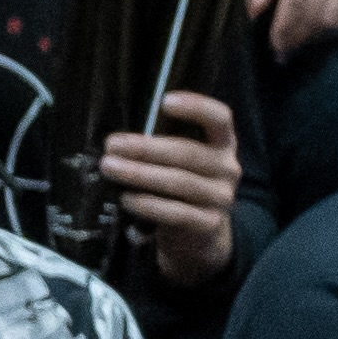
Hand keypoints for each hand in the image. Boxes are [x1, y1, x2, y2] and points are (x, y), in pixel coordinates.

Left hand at [102, 86, 243, 283]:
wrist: (198, 237)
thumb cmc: (179, 190)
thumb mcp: (180, 164)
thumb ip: (162, 147)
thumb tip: (117, 137)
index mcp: (222, 144)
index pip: (220, 118)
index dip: (196, 107)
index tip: (165, 101)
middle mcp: (228, 168)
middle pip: (188, 153)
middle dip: (146, 148)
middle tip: (112, 144)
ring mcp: (222, 197)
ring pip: (180, 182)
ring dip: (141, 174)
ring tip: (110, 168)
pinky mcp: (210, 223)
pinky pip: (178, 212)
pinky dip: (149, 204)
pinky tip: (126, 199)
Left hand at [246, 0, 337, 56]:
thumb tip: (254, 13)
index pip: (296, 0)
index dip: (285, 27)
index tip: (274, 44)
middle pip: (314, 13)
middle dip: (297, 37)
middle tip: (283, 51)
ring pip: (332, 19)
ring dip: (313, 37)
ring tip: (297, 44)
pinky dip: (330, 32)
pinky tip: (315, 34)